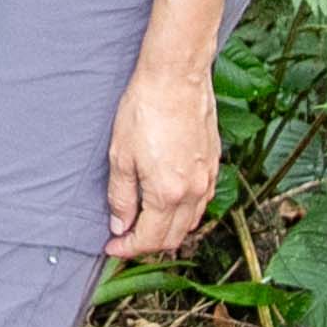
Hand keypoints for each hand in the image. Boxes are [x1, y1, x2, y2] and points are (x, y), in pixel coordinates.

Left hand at [105, 67, 220, 258]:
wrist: (176, 77)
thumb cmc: (144, 110)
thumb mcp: (120, 155)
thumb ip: (120, 196)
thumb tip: (120, 225)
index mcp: (167, 193)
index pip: (149, 239)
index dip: (128, 249)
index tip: (113, 247)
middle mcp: (193, 192)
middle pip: (173, 237)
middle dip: (147, 244)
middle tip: (125, 238)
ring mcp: (208, 178)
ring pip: (191, 222)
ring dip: (168, 230)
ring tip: (145, 223)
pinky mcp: (214, 164)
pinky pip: (202, 202)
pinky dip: (185, 212)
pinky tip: (170, 202)